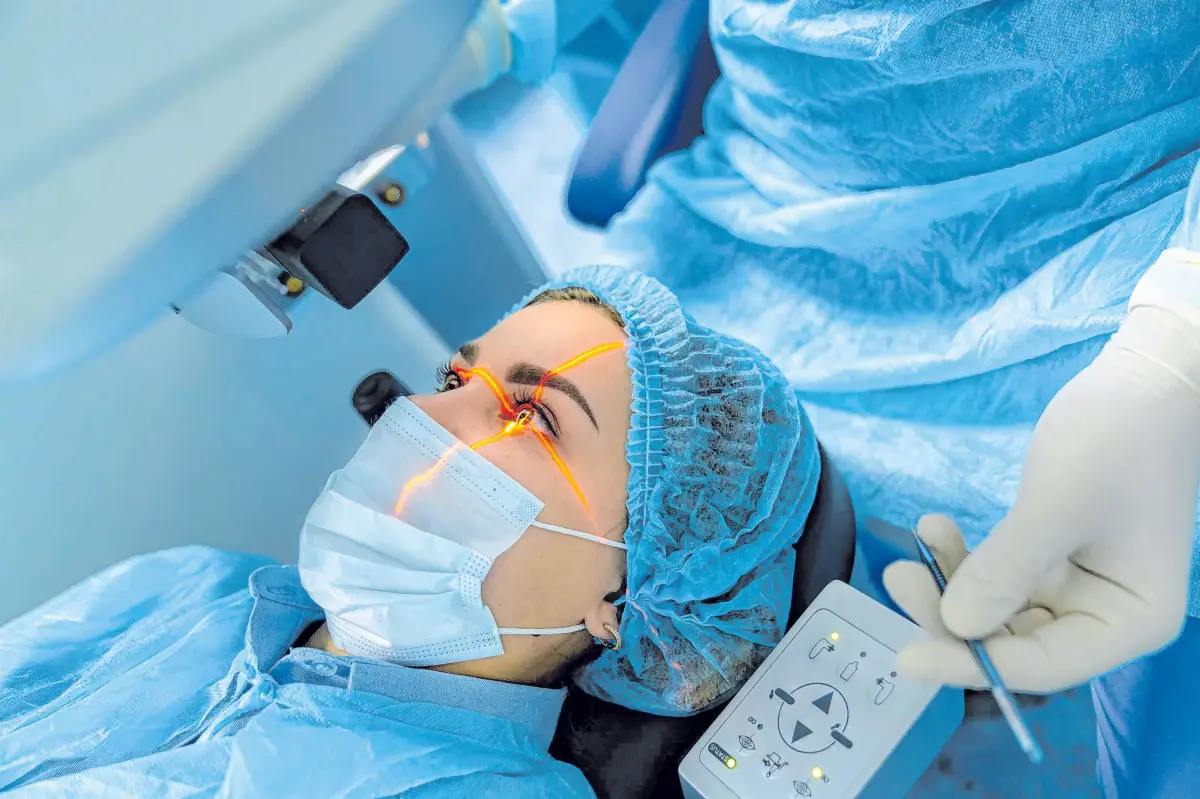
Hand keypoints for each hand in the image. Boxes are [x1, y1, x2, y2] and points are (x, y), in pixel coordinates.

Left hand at [884, 306, 1199, 691]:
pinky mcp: (1050, 561)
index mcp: (1129, 620)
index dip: (971, 664)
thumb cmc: (1114, 439)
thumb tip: (955, 625)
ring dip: (951, 583)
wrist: (1140, 382)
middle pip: (1013, 643)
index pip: (1041, 665)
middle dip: (952, 615)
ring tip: (917, 541)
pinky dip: (963, 557)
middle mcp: (1104, 616)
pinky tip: (934, 527)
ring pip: (996, 611)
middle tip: (897, 577)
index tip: (906, 656)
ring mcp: (1076, 589)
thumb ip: (1007, 570)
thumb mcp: (1056, 505)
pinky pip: (997, 576)